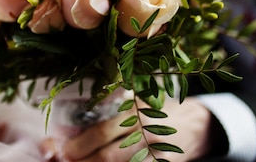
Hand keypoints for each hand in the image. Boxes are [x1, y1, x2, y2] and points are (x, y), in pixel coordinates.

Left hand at [42, 97, 215, 161]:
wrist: (196, 125)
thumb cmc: (157, 110)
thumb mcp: (137, 99)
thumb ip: (113, 105)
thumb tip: (73, 120)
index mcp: (136, 111)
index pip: (102, 130)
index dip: (79, 143)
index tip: (59, 147)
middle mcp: (146, 132)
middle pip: (107, 154)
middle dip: (81, 160)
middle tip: (62, 160)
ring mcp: (155, 154)